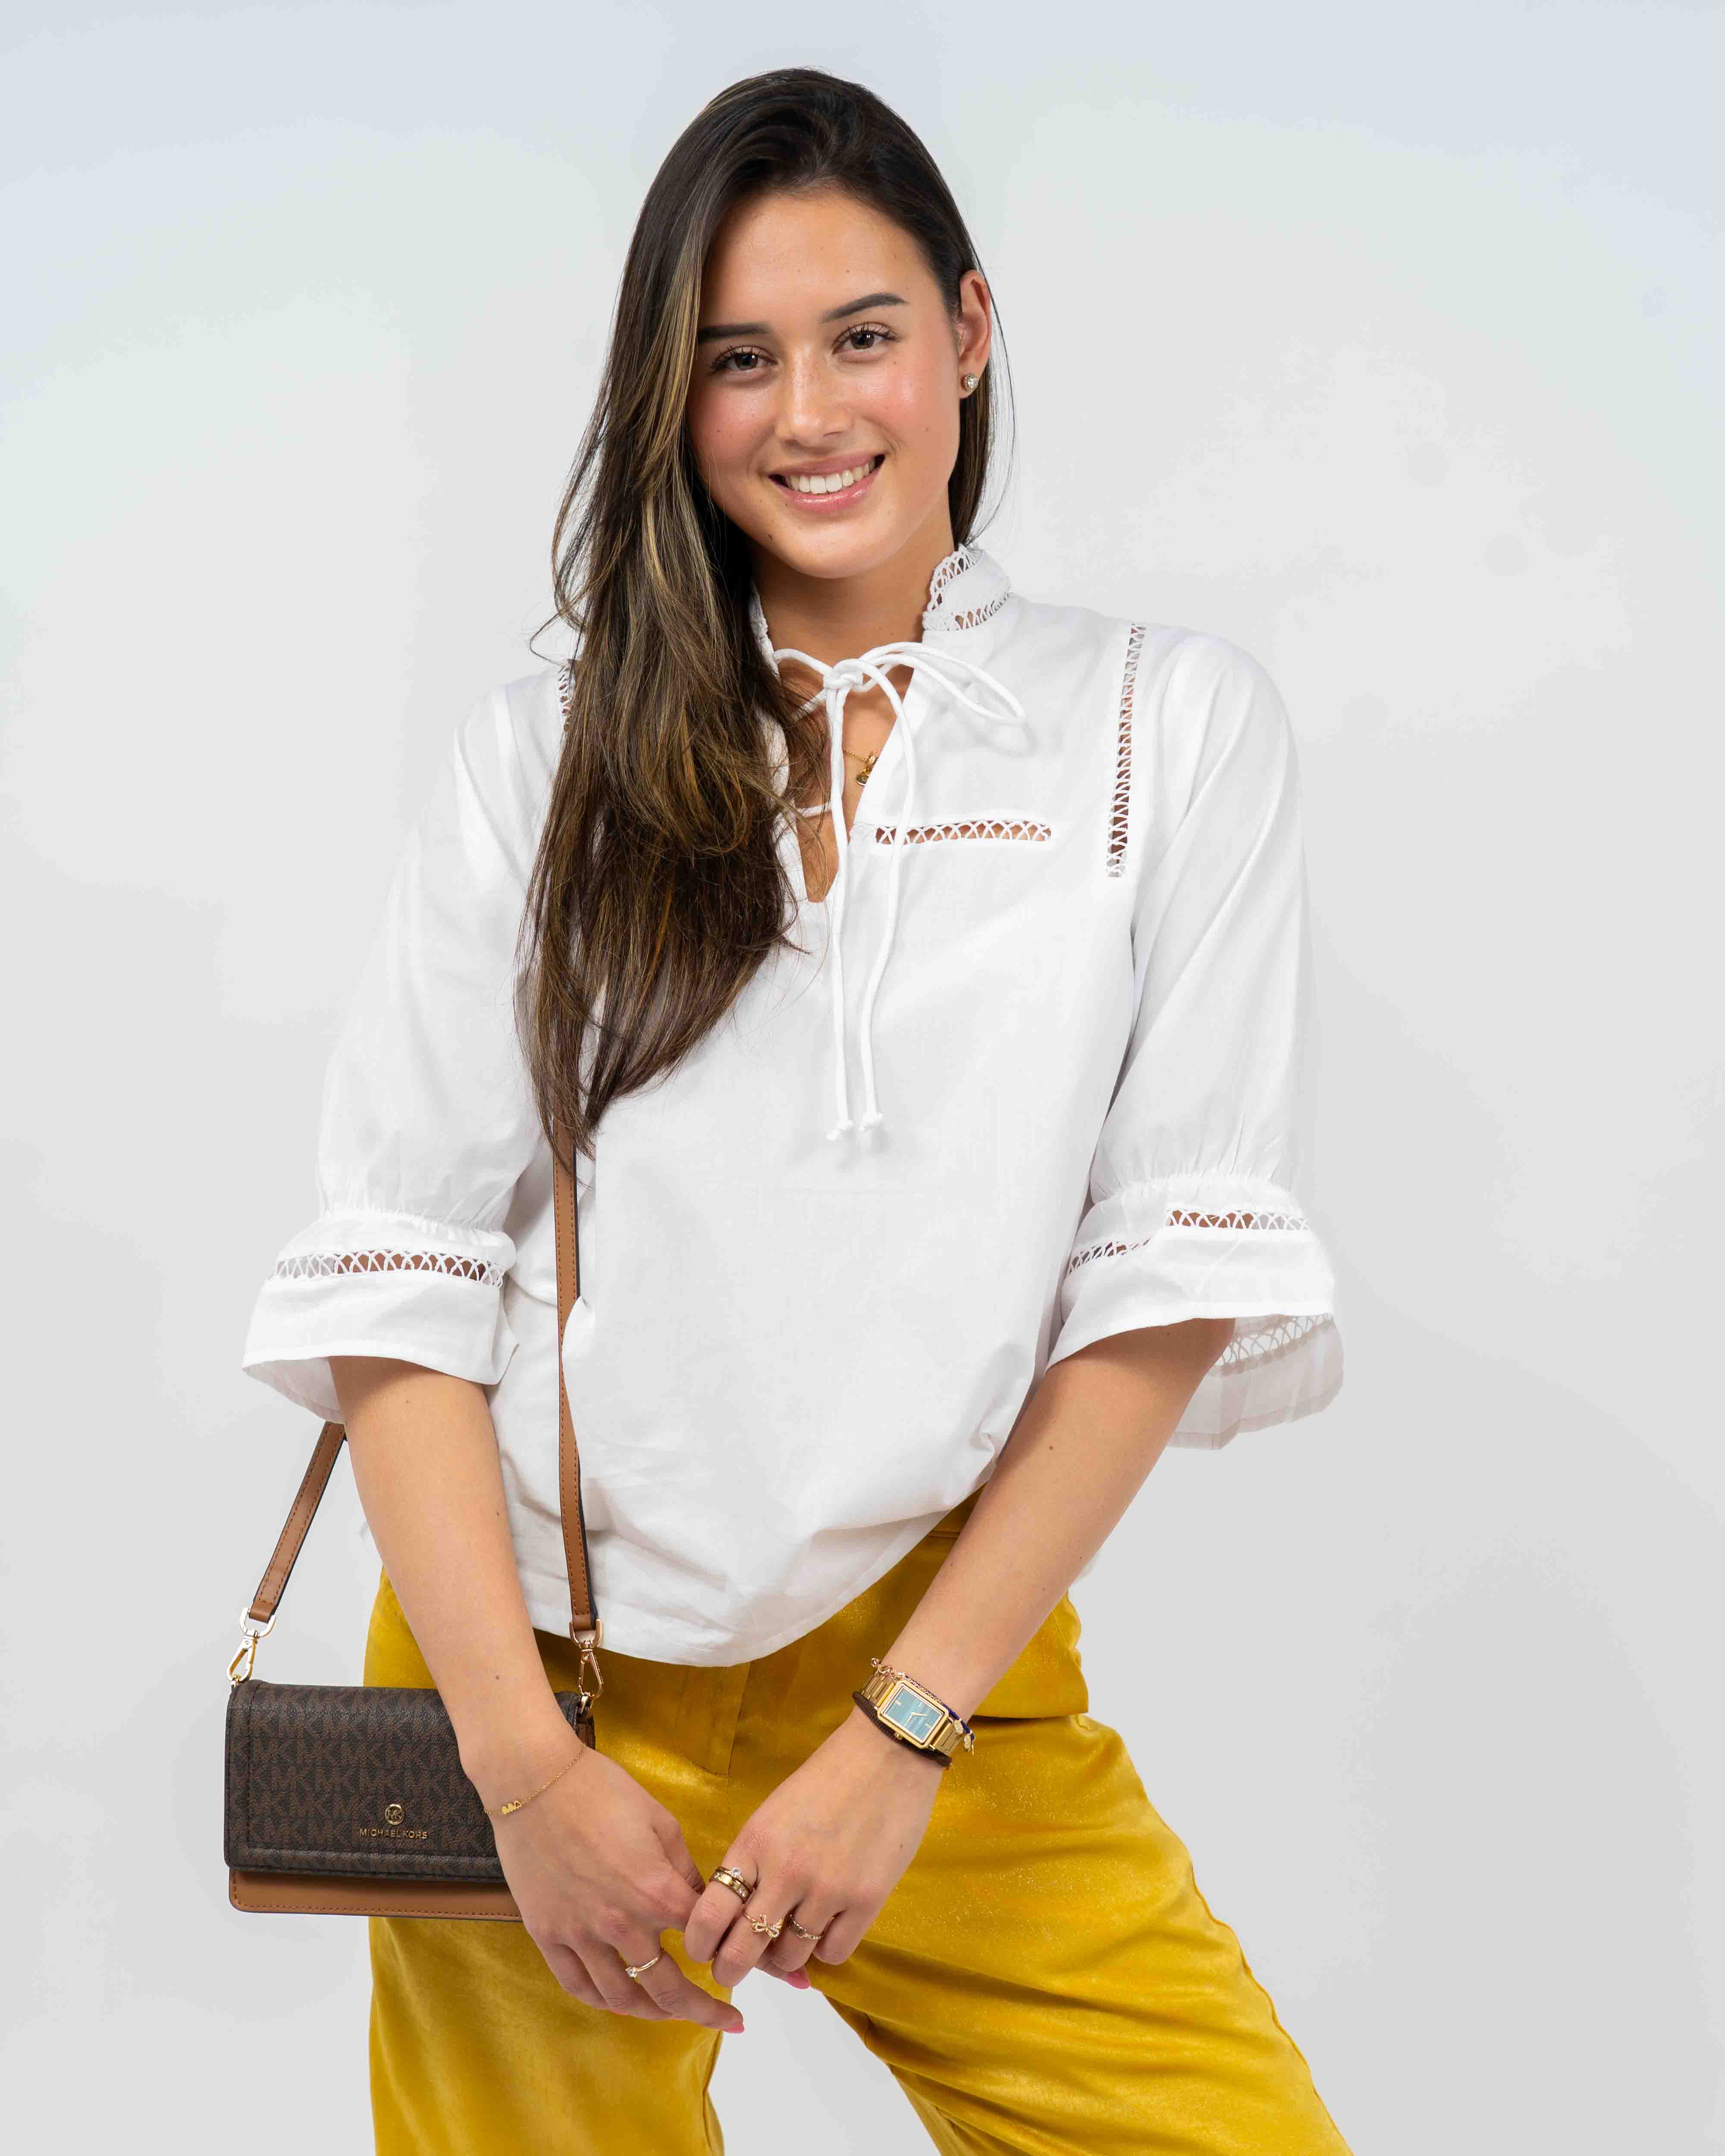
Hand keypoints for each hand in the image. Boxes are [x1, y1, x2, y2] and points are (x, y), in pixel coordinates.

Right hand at [472, 1719, 746, 2035]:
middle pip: (668, 1987)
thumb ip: (684, 1871)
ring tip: (674, 2013)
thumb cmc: (602, 1791)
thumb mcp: (660, 1822)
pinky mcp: (547, 1934)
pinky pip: (577, 1984)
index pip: (705, 1940)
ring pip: (622, 1997)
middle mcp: (620, 1923)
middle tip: (728, 2020)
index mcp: (656, 1891)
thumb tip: (701, 1902)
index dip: (731, 1954)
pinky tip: (621, 1999)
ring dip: (655, 2012)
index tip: (746, 1966)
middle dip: (704, 2010)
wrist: (535, 1782)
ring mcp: (580, 1933)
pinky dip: (603, 1999)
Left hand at [682, 1705, 945, 1985]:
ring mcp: (827, 1889)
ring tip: (790, 1935)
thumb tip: (740, 1915)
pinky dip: (825, 1947)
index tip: (701, 1949)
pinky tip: (829, 1923)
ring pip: (788, 1957)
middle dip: (729, 1969)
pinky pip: (832, 1953)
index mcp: (755, 1842)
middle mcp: (785, 1871)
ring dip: (784, 1956)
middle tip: (730, 1971)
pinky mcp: (867, 1900)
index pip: (709, 1912)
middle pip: (741, 1950)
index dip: (699, 1942)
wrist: (889, 1753)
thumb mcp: (775, 1814)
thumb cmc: (828, 1778)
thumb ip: (755, 1861)